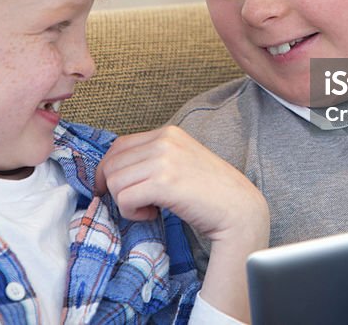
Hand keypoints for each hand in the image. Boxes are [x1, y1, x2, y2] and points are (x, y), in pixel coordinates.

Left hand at [95, 125, 267, 244]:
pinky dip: (132, 213)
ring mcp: (164, 160)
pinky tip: (152, 214)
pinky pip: (124, 198)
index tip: (114, 189)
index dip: (109, 170)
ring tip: (148, 209)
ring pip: (114, 181)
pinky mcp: (164, 183)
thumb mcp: (180, 162)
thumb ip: (154, 158)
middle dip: (115, 189)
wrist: (238, 209)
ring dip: (125, 202)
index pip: (119, 146)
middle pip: (111, 164)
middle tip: (136, 203)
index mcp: (168, 133)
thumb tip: (114, 170)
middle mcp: (164, 140)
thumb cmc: (209, 192)